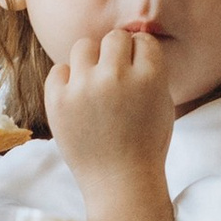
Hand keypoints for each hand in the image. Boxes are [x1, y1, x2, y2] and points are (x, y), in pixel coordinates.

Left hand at [44, 29, 174, 187]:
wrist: (120, 182)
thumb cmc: (145, 143)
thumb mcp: (162, 101)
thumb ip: (150, 70)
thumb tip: (132, 41)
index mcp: (149, 76)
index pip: (142, 40)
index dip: (140, 55)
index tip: (136, 74)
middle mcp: (117, 76)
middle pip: (114, 38)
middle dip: (117, 54)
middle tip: (116, 77)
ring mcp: (85, 88)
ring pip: (84, 46)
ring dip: (91, 61)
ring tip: (94, 83)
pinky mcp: (58, 101)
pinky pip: (58, 69)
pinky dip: (67, 80)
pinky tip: (77, 98)